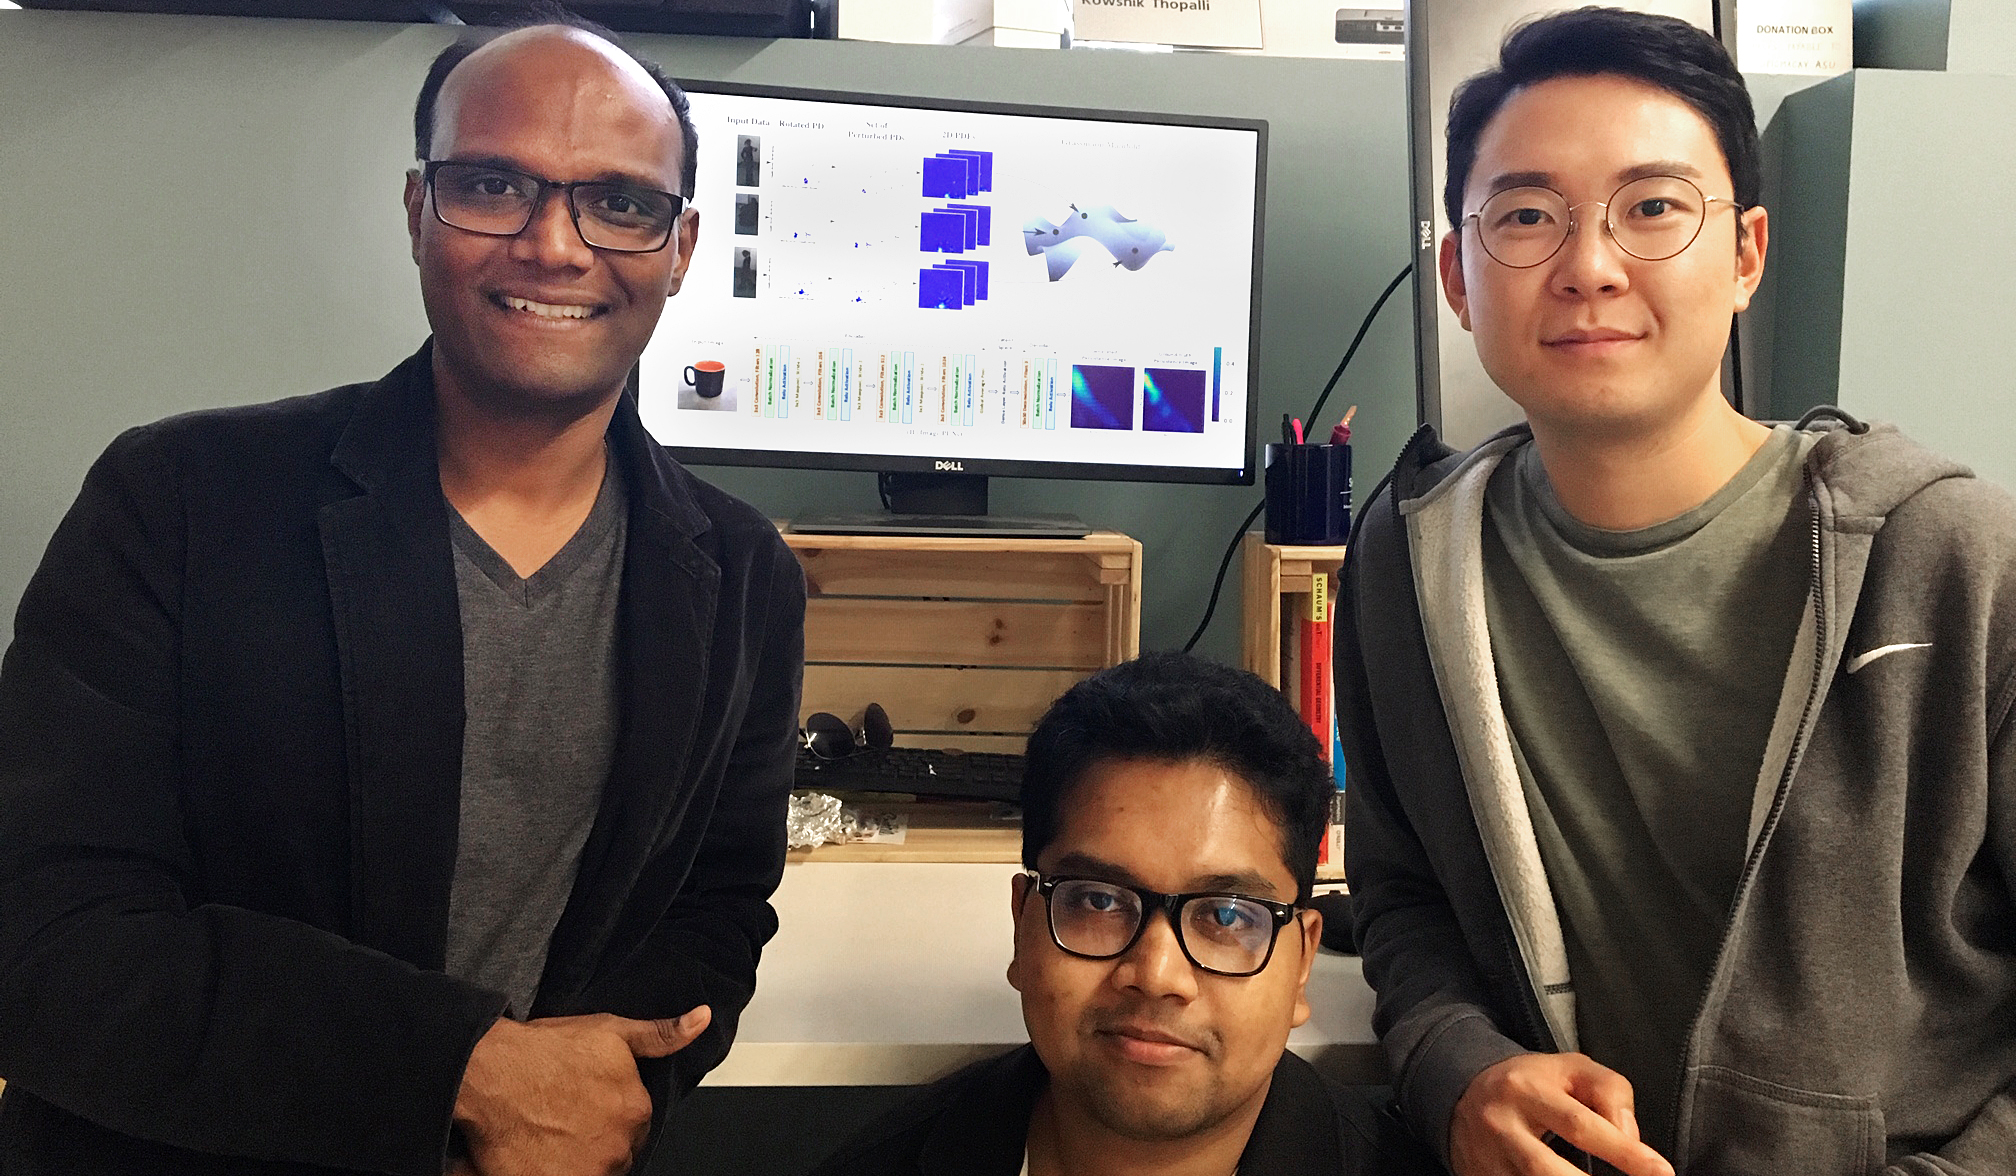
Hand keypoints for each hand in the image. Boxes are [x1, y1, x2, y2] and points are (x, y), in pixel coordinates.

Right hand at [452, 1006, 712, 1175]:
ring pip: (593, 1169)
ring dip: (576, 1159)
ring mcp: (589, 1171)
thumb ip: (661, 1034)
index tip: (586, 1106)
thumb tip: (701, 1020)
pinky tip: (540, 1156)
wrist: (493, 1072)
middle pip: (615, 1152)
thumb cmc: (544, 1051)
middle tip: (564, 1119)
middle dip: (595, 1140)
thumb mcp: (611, 1031)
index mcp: (636, 1110)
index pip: (634, 1125)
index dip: (609, 1114)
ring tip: (548, 1135)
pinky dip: (556, 1171)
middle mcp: (618, 1146)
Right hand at [1449, 1052, 1673, 1175]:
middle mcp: (1502, 1125)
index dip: (1624, 1152)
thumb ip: (1610, 1092)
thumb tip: (1630, 1138)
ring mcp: (1488, 1158)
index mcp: (1527, 1090)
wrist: (1461, 1092)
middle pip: (1549, 1169)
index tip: (1660, 1171)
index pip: (1581, 1124)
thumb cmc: (1532, 1083)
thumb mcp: (1572, 1069)